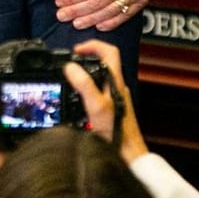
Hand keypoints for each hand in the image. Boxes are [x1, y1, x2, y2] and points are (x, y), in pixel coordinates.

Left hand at [55, 0, 158, 30]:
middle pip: (97, 3)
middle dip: (77, 11)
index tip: (59, 1)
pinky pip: (125, 16)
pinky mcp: (141, 1)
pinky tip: (98, 26)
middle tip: (62, 16)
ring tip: (76, 23)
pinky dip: (111, 23)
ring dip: (91, 20)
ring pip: (109, 12)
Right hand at [62, 40, 148, 162]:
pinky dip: (88, 89)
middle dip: (86, 58)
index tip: (76, 50)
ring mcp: (116, 96)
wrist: (127, 151)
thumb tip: (71, 67)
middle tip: (70, 62)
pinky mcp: (113, 107)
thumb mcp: (95, 106)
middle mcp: (117, 86)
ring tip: (71, 79)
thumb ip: (84, 85)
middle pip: (104, 62)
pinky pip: (100, 91)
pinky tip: (78, 99)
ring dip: (86, 74)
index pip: (109, 51)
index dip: (93, 46)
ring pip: (101, 77)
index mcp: (115, 81)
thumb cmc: (116, 131)